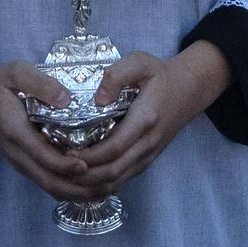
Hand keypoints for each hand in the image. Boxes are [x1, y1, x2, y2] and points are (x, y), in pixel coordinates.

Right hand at [0, 49, 101, 203]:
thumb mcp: (16, 72)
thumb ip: (40, 83)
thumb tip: (66, 99)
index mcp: (15, 131)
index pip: (42, 156)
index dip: (66, 165)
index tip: (88, 165)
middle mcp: (17, 153)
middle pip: (48, 181)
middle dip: (78, 188)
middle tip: (108, 183)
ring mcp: (19, 161)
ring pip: (48, 186)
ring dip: (76, 192)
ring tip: (105, 188)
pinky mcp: (23, 163)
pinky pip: (45, 181)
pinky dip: (67, 188)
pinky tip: (88, 184)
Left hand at [76, 41, 232, 193]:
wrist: (189, 90)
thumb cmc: (160, 76)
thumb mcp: (141, 62)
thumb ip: (118, 74)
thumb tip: (98, 99)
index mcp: (145, 119)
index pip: (114, 147)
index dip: (89, 157)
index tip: (65, 154)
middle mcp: (148, 143)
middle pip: (113, 171)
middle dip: (84, 176)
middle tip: (58, 168)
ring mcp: (148, 155)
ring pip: (117, 180)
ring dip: (90, 184)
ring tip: (65, 176)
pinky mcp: (146, 159)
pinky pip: (123, 178)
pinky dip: (101, 183)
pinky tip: (82, 178)